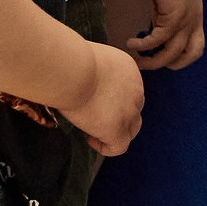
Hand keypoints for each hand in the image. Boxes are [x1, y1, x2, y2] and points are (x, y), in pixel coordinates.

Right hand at [61, 42, 144, 156]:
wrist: (73, 70)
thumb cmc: (71, 59)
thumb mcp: (90, 58)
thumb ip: (94, 70)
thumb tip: (81, 78)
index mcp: (129, 70)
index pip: (129, 90)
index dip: (114, 99)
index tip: (93, 101)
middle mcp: (136, 91)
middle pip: (134, 109)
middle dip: (118, 116)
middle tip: (94, 117)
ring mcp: (129, 112)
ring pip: (132, 130)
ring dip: (114, 133)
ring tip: (91, 131)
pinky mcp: (117, 129)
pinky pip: (119, 147)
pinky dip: (105, 147)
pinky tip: (88, 138)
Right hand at [128, 0, 205, 70]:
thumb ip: (163, 15)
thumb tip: (152, 27)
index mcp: (195, 19)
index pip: (197, 48)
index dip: (182, 58)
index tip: (164, 57)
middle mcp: (193, 22)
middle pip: (188, 55)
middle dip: (168, 64)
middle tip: (149, 64)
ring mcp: (185, 20)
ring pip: (171, 52)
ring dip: (152, 61)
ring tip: (136, 61)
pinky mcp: (173, 15)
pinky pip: (157, 39)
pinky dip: (143, 45)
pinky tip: (131, 43)